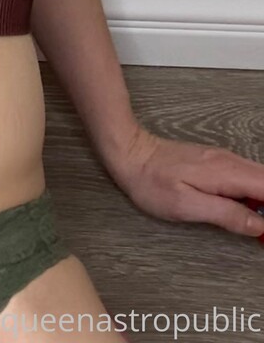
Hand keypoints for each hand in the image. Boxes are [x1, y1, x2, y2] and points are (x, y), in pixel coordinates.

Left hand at [108, 126, 263, 239]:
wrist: (129, 153)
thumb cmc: (153, 183)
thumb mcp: (187, 206)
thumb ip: (227, 214)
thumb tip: (260, 226)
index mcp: (227, 172)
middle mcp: (230, 160)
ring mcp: (223, 158)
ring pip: (260, 178)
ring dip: (263, 201)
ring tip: (258, 227)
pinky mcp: (216, 161)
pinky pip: (246, 176)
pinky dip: (255, 194)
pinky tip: (245, 211)